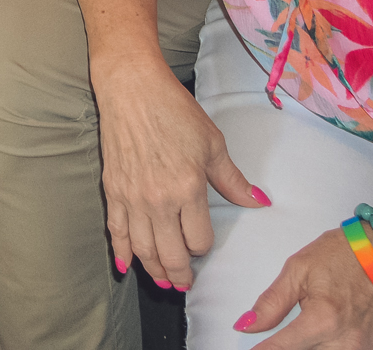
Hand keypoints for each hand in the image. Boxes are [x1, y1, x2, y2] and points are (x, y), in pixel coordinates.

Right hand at [91, 59, 266, 288]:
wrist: (131, 89)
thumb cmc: (173, 110)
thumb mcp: (212, 143)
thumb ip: (233, 179)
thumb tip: (259, 201)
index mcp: (188, 188)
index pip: (199, 240)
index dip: (203, 248)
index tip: (203, 244)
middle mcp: (159, 200)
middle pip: (170, 255)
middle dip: (180, 274)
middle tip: (185, 283)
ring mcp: (132, 197)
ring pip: (143, 249)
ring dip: (153, 270)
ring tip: (162, 281)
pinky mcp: (113, 190)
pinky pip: (116, 231)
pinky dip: (121, 252)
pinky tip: (126, 265)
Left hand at [236, 228, 372, 348]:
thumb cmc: (345, 255)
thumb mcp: (299, 269)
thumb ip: (272, 303)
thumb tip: (247, 325)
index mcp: (323, 319)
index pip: (281, 349)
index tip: (253, 349)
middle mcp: (345, 342)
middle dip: (288, 349)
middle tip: (280, 338)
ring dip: (310, 349)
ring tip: (304, 334)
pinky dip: (329, 349)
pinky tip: (323, 340)